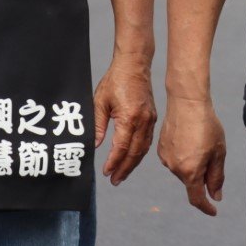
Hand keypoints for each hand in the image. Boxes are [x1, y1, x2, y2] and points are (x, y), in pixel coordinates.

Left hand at [93, 60, 155, 185]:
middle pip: (135, 152)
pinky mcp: (152, 116)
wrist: (134, 64)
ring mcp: (150, 119)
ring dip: (133, 163)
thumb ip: (97, 125)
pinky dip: (140, 152)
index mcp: (130, 117)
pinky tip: (132, 158)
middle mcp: (143, 120)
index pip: (121, 147)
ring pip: (143, 148)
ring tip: (122, 175)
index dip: (113, 162)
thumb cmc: (115, 80)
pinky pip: (147, 140)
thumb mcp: (99, 102)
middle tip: (114, 181)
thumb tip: (94, 146)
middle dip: (124, 168)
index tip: (106, 172)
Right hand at [158, 95, 226, 215]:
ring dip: (192, 164)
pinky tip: (189, 138)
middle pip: (191, 181)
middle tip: (212, 154)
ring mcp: (165, 159)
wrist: (186, 103)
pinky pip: (174, 159)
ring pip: (182, 170)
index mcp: (190, 172)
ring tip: (200, 140)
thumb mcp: (218, 152)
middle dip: (203, 175)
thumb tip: (215, 196)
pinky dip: (184, 155)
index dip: (206, 207)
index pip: (197, 199)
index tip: (213, 210)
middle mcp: (174, 169)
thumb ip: (216, 177)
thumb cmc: (207, 126)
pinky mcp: (160, 149)